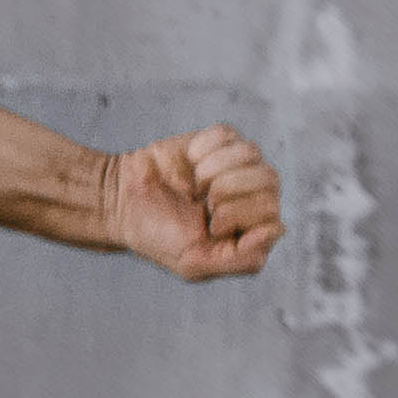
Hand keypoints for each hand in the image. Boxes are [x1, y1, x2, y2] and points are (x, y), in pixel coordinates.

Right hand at [105, 121, 281, 280]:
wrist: (122, 203)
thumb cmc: (157, 237)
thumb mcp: (195, 263)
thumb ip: (242, 260)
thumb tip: (276, 229)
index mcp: (252, 226)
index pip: (272, 214)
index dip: (240, 216)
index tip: (212, 226)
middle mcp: (253, 194)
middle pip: (269, 180)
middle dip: (226, 191)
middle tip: (202, 203)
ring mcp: (239, 165)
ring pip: (251, 153)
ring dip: (212, 169)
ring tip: (194, 184)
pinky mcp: (220, 141)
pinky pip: (227, 135)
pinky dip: (201, 150)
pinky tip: (189, 164)